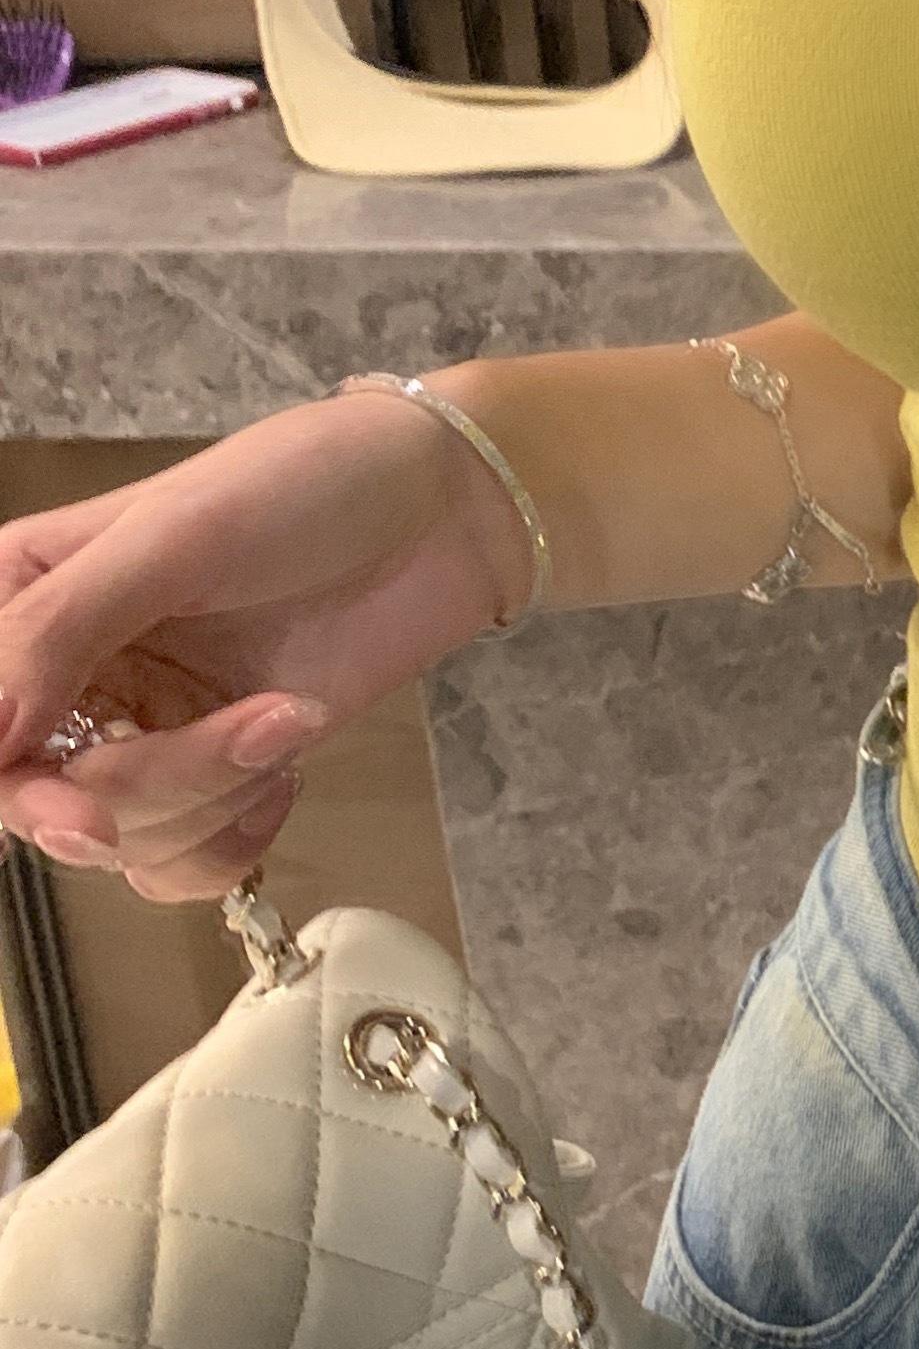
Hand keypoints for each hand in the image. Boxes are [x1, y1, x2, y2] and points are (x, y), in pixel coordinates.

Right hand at [0, 393, 526, 903]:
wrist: (444, 509)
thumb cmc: (305, 486)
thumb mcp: (172, 537)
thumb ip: (62, 629)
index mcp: (22, 598)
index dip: (10, 779)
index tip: (75, 806)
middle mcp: (66, 674)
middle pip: (40, 797)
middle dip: (140, 788)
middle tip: (237, 746)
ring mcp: (143, 728)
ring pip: (120, 839)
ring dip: (212, 797)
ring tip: (288, 716)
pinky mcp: (219, 770)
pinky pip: (182, 861)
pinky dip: (234, 838)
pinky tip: (286, 768)